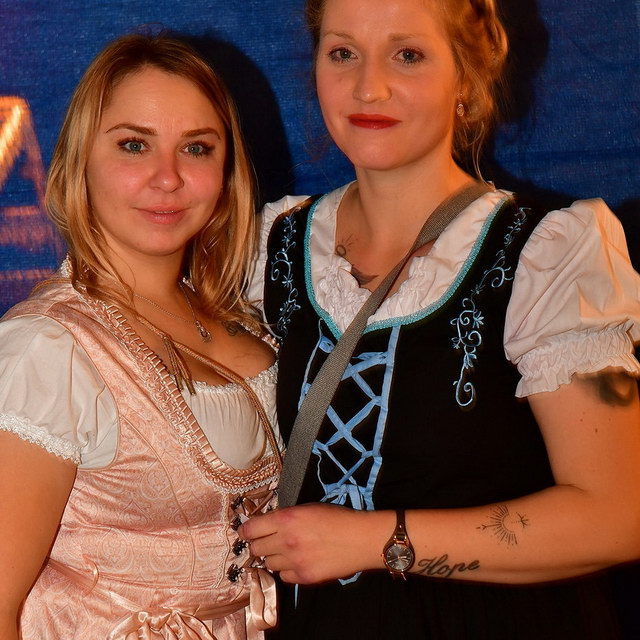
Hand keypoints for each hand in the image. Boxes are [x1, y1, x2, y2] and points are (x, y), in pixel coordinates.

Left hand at [238, 503, 387, 583]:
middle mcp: (286, 540)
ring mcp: (294, 561)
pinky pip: (284, 576)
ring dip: (274, 558)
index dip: (246, 530)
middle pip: (256, 549)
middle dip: (258, 545)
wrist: (360, 538)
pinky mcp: (304, 577)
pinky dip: (287, 570)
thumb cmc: (337, 518)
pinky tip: (297, 562)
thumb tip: (267, 524)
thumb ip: (285, 517)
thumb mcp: (307, 508)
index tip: (247, 531)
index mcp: (286, 519)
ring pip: (268, 564)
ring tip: (286, 551)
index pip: (251, 528)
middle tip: (267, 542)